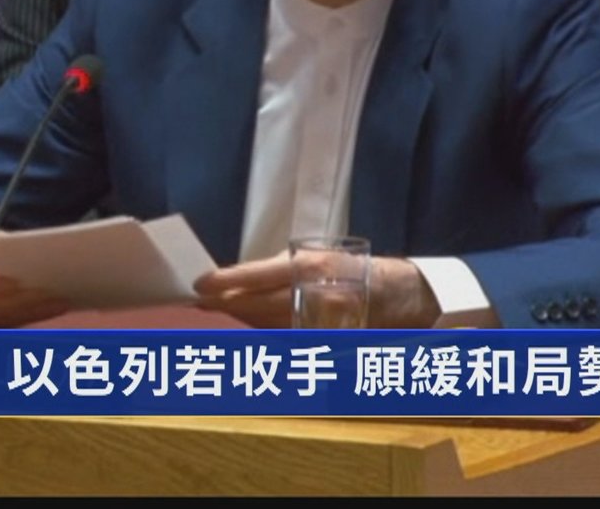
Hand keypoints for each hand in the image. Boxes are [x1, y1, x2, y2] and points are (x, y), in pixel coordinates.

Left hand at [194, 256, 441, 327]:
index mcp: (309, 267)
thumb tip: (238, 279)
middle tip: (200, 304)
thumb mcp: (317, 257)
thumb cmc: (351, 269)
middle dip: (225, 305)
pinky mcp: (325, 343)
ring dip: (240, 321)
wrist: (401, 294)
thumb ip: (280, 268)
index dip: (225, 282)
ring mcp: (319, 322)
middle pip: (256, 306)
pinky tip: (248, 330)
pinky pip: (284, 341)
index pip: (257, 276)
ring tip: (218, 313)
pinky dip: (263, 335)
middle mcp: (311, 295)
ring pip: (265, 327)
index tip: (199, 286)